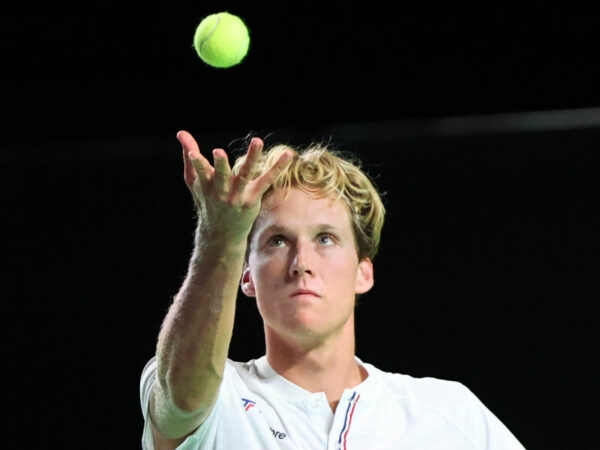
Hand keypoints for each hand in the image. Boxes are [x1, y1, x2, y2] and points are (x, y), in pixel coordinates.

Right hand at [176, 130, 291, 240]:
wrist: (221, 233)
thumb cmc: (207, 200)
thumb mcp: (194, 181)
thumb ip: (189, 155)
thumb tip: (180, 132)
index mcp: (206, 184)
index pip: (200, 171)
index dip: (196, 162)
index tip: (193, 154)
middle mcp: (222, 191)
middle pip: (222, 175)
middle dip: (220, 165)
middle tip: (219, 153)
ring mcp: (238, 195)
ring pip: (245, 174)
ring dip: (251, 158)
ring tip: (257, 141)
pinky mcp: (253, 198)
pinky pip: (266, 180)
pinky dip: (277, 167)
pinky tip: (288, 155)